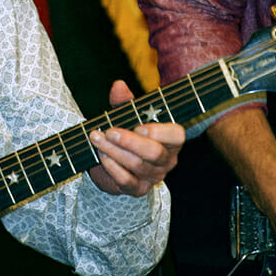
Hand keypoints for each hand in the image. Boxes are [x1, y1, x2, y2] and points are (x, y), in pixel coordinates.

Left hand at [88, 79, 184, 195]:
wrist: (110, 160)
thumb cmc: (125, 132)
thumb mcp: (125, 114)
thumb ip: (124, 101)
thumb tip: (118, 86)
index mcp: (170, 139)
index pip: (177, 136)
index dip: (159, 132)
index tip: (138, 125)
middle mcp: (167, 160)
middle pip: (154, 152)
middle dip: (129, 141)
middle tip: (109, 131)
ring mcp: (154, 176)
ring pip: (137, 165)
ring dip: (114, 151)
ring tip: (98, 139)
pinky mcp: (138, 189)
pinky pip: (126, 180)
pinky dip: (112, 166)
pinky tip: (101, 155)